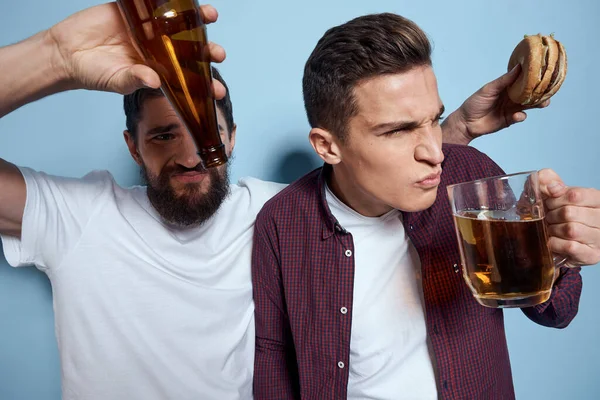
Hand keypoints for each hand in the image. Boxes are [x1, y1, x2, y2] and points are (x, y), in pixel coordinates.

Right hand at [47, 2, 225, 96]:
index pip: (187, 80)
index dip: (204, 86)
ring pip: (179, 25)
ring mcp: (149, 31)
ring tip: (210, 15)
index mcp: (159, 72)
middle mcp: (159, 52)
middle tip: (218, 54)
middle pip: (190, 51)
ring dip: (196, 20)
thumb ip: (135, 79)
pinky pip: (154, 5)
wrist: (67, 52)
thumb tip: (154, 80)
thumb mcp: (116, 81)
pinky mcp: (135, 13)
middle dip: (207, 52)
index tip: (217, 92)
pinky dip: (168, 1)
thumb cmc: (94, 73)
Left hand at [442, 65, 549, 144]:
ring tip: (543, 103)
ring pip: (529, 105)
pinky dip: (521, 116)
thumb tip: (519, 67)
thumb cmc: (474, 103)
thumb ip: (504, 80)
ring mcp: (512, 108)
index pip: (524, 79)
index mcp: (507, 86)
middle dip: (541, 91)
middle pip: (530, 92)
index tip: (546, 71)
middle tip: (550, 90)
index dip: (534, 76)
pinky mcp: (510, 119)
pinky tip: (518, 115)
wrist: (466, 123)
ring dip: (537, 104)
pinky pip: (521, 117)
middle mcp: (512, 96)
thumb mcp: (489, 89)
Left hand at [539, 169, 599, 266]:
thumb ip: (548, 181)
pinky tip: (553, 242)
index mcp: (597, 199)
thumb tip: (551, 186)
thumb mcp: (552, 194)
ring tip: (552, 230)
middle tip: (549, 219)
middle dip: (552, 216)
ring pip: (571, 230)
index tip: (549, 204)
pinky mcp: (593, 255)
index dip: (555, 199)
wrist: (559, 243)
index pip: (574, 195)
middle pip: (569, 213)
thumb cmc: (557, 214)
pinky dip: (555, 244)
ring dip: (554, 230)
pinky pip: (570, 247)